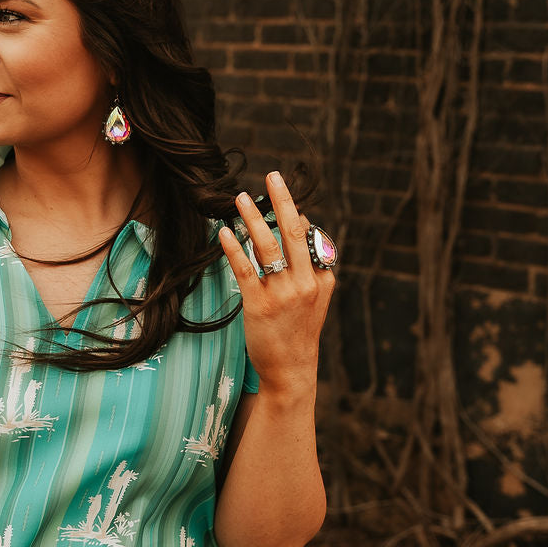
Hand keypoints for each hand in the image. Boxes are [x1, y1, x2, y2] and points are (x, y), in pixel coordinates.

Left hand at [218, 170, 334, 397]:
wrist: (291, 371)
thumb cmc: (299, 332)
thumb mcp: (316, 299)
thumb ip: (311, 267)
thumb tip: (303, 226)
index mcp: (322, 279)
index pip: (310, 238)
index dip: (295, 215)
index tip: (282, 193)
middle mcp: (306, 283)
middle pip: (294, 233)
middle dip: (283, 201)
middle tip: (273, 175)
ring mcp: (283, 295)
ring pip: (268, 247)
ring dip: (254, 218)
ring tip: (240, 198)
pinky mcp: (260, 306)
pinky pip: (245, 269)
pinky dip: (234, 248)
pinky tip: (225, 232)